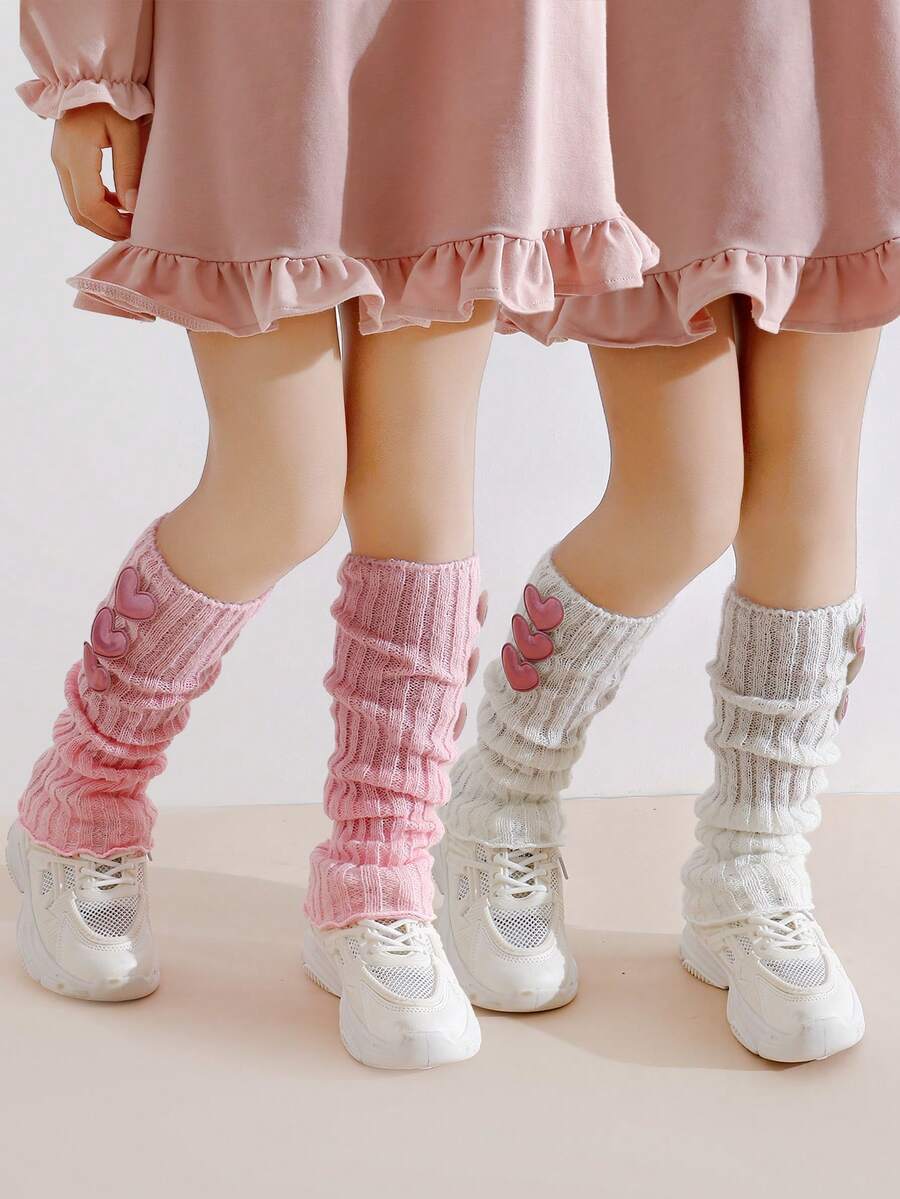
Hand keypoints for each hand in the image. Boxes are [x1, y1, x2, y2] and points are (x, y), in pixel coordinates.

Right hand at [50, 104, 147, 239]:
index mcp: (76, 155)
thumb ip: (129, 170)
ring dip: (101, 219)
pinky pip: (76, 194)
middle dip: (106, 228)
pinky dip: (96, 206)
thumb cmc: (113, 97)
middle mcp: (62, 161)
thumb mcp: (128, 131)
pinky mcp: (64, 159)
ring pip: (75, 206)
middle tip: (134, 230)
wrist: (90, 72)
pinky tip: (119, 202)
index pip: (90, 206)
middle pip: (79, 213)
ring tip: (129, 219)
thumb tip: (132, 207)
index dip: (112, 224)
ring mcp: (60, 160)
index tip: (136, 228)